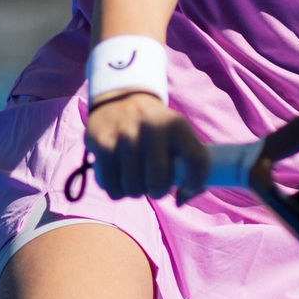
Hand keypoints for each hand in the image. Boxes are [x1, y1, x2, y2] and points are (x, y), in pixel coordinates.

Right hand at [85, 92, 208, 201]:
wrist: (121, 97)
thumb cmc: (155, 127)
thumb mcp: (176, 133)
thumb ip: (189, 165)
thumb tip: (181, 201)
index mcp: (176, 124)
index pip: (196, 161)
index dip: (195, 183)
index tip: (185, 188)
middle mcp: (151, 127)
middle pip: (158, 183)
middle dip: (158, 191)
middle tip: (155, 184)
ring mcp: (124, 135)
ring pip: (133, 189)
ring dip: (136, 191)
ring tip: (137, 178)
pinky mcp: (101, 143)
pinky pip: (111, 187)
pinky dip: (117, 190)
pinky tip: (120, 178)